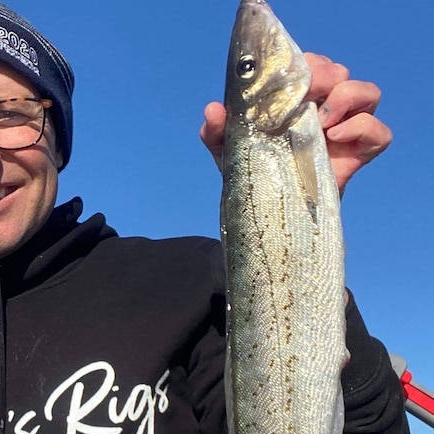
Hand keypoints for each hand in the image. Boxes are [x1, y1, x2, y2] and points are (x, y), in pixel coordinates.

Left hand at [199, 53, 392, 191]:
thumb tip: (213, 110)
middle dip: (324, 76)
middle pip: (339, 71)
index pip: (309, 64)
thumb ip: (215, 131)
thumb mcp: (228, 150)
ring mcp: (346, 129)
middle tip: (306, 97)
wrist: (271, 210)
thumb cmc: (253, 171)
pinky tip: (334, 139)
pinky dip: (363, 128)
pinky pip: (380, 132)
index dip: (303, 65)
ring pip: (368, 92)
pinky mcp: (360, 153)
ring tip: (321, 121)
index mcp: (295, 99)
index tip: (285, 83)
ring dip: (347, 97)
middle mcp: (324, 107)